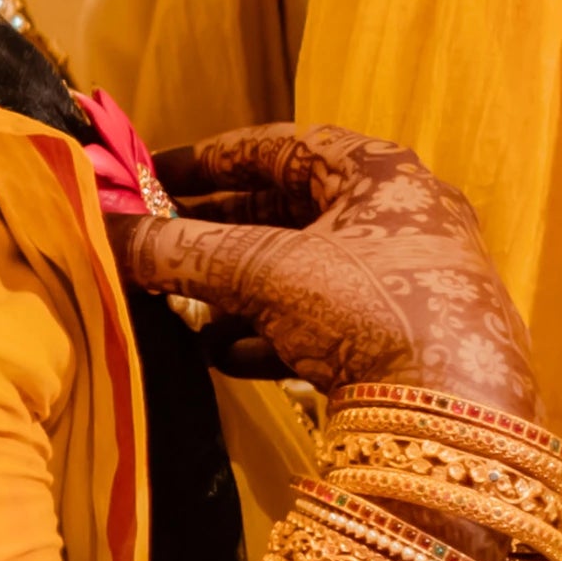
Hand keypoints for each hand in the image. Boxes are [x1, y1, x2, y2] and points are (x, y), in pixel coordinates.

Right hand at [116, 122, 536, 427]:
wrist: (460, 413)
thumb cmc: (367, 308)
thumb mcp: (263, 271)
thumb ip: (179, 250)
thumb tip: (101, 233)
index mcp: (377, 172)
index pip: (277, 147)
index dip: (208, 160)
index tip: (153, 176)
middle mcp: (400, 217)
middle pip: (288, 211)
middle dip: (217, 233)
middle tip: (158, 245)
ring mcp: (409, 281)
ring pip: (303, 273)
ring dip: (238, 291)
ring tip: (182, 312)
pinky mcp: (409, 340)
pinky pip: (325, 323)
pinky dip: (272, 333)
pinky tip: (226, 357)